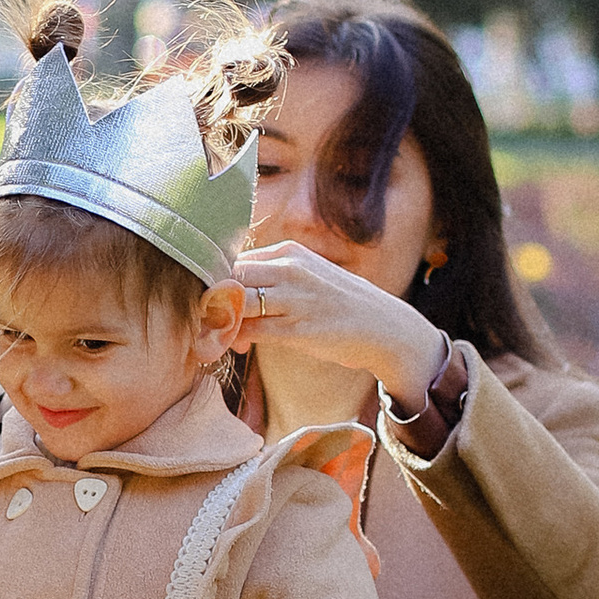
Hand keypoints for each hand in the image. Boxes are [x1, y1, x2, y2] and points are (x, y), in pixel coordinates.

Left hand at [235, 241, 443, 417]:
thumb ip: (275, 274)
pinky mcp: (299, 329)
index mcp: (290, 252)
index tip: (218, 300)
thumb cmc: (340, 303)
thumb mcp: (309, 274)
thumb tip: (234, 284)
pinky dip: (237, 339)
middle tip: (213, 319)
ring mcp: (295, 299)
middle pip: (230, 276)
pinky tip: (239, 345)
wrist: (384, 327)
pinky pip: (252, 331)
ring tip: (224, 334)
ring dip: (223, 322)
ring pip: (237, 303)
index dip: (220, 280)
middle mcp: (291, 270)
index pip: (236, 258)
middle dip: (215, 299)